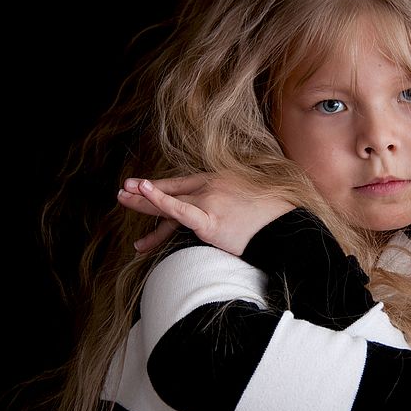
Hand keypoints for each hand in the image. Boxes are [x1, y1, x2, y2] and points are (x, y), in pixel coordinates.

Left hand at [116, 174, 294, 255]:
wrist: (288, 230)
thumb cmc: (275, 221)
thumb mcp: (253, 202)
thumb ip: (235, 202)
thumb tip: (229, 213)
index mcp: (222, 180)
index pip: (186, 184)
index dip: (165, 187)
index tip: (147, 188)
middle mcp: (214, 185)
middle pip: (173, 188)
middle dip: (146, 190)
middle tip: (124, 189)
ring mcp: (210, 201)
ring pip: (169, 200)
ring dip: (142, 199)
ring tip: (123, 197)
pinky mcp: (209, 219)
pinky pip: (178, 210)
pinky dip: (159, 200)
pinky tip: (144, 193)